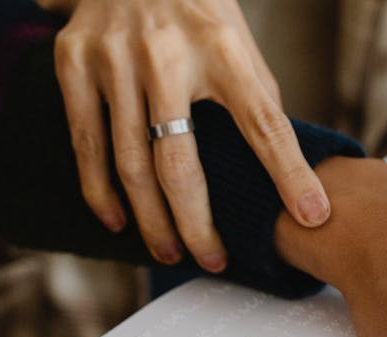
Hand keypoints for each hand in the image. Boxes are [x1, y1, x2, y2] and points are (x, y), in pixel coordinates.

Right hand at [47, 0, 328, 269]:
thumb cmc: (196, 10)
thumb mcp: (238, 42)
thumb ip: (256, 100)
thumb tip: (285, 171)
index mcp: (222, 47)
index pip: (264, 122)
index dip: (289, 174)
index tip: (312, 216)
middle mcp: (165, 53)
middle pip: (182, 164)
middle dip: (199, 224)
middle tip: (214, 261)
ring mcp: (114, 58)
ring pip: (131, 164)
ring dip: (152, 220)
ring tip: (170, 252)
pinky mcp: (74, 62)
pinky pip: (87, 143)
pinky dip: (101, 190)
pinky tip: (118, 221)